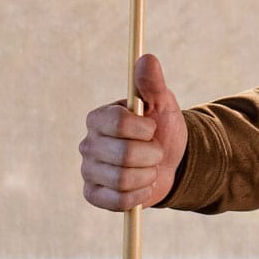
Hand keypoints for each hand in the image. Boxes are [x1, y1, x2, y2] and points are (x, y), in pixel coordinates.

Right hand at [80, 53, 187, 211]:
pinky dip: (138, 196)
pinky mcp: (93, 194)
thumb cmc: (162, 129)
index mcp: (100, 118)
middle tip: (155, 152)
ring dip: (147, 175)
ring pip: (122, 179)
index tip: (152, 128)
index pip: (117, 122)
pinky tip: (142, 187)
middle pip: (123, 155)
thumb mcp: (163, 104)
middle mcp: (88, 143)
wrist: (170, 164)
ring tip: (150, 169)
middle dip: (151, 155)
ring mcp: (88, 170)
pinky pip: (116, 201)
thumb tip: (147, 58)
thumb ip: (153, 83)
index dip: (142, 129)